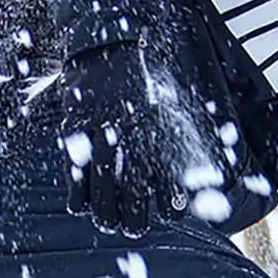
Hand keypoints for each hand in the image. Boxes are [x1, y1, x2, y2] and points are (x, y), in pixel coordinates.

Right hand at [59, 42, 166, 234]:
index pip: (168, 177)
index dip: (172, 202)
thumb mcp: (164, 108)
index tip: (172, 214)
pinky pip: (74, 171)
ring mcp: (100, 131)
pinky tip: (81, 205)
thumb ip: (176, 141)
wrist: (107, 50)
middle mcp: (129, 134)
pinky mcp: (75, 128)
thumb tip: (203, 175)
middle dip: (134, 217)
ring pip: (102, 186)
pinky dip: (78, 195)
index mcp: (154, 130)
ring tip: (108, 223)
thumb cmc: (140, 85)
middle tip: (134, 228)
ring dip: (106, 212)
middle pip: (133, 191)